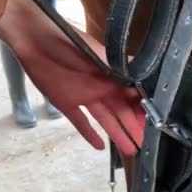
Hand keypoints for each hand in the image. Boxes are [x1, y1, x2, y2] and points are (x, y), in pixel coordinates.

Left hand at [0, 0, 144, 155]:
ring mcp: (84, 96)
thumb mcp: (98, 54)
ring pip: (105, 119)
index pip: (132, 96)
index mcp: (111, 74)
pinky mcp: (65, 103)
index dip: (142, 110)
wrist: (36, 41)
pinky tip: (99, 147)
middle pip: (121, 111)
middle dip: (133, 127)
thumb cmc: (69, 42)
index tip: (154, 124)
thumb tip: (145, 73)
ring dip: (117, 134)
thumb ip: (120, 67)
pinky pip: (81, 122)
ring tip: (130, 150)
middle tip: (145, 144)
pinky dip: (89, 134)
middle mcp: (101, 87)